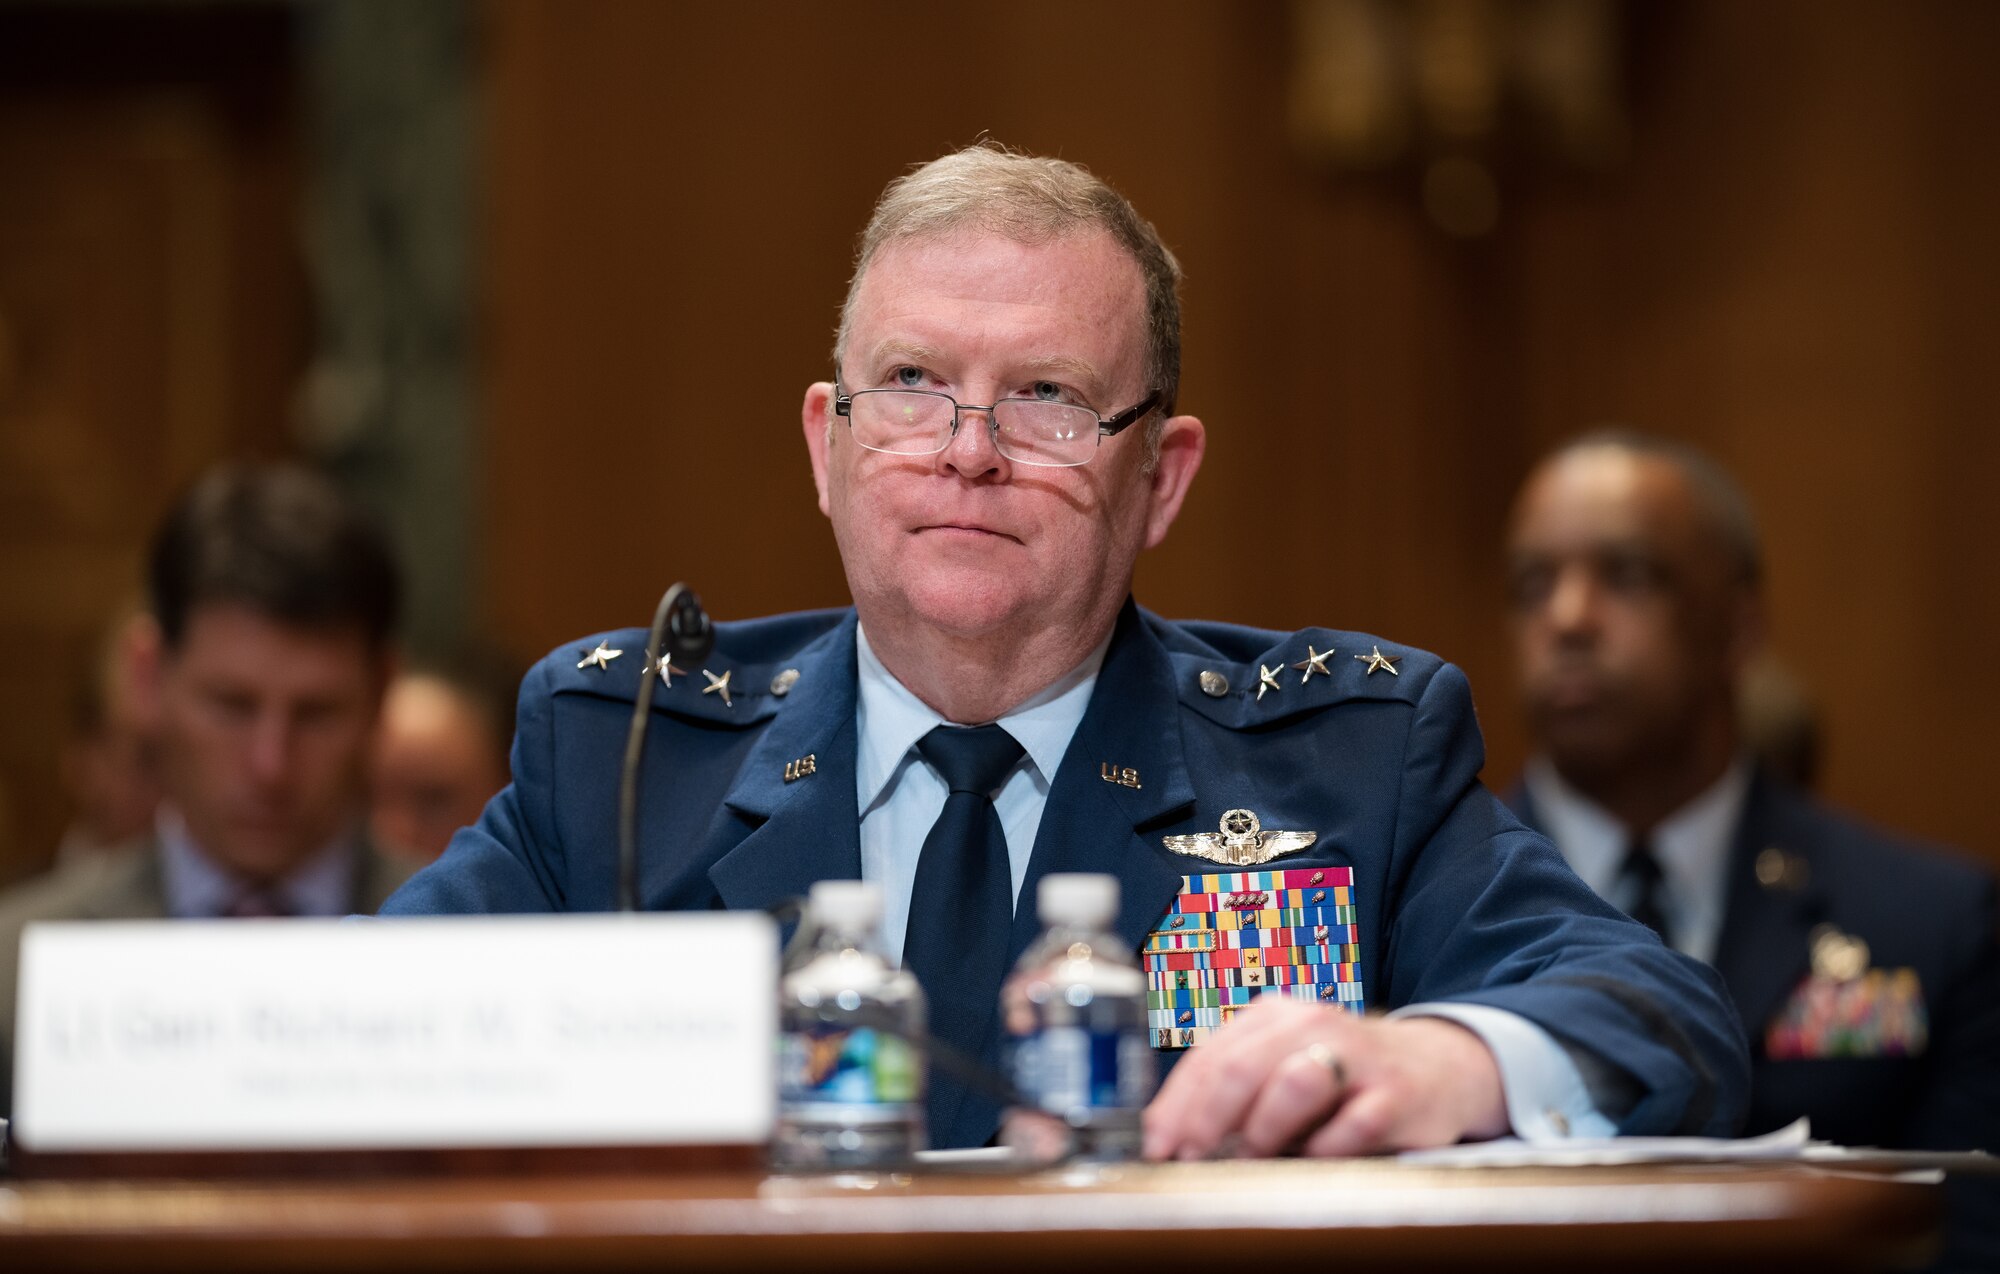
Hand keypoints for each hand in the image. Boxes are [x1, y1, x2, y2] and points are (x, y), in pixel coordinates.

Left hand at [1141, 998, 1507, 1159]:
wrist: (1439, 1067)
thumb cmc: (1345, 1075)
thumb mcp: (1283, 1067)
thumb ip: (1232, 1093)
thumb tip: (1168, 1138)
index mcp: (1274, 1017)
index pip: (1209, 1057)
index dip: (1176, 1106)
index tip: (1158, 1147)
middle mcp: (1312, 1025)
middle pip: (1242, 1068)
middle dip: (1206, 1120)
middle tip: (1193, 1159)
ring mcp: (1357, 1056)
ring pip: (1293, 1083)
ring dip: (1264, 1129)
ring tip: (1255, 1155)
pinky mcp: (1396, 1094)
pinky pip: (1351, 1125)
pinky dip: (1326, 1149)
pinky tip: (1315, 1159)